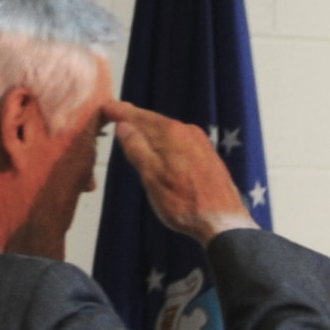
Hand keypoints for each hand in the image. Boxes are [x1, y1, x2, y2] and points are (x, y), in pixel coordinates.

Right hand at [106, 102, 255, 245]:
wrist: (223, 222)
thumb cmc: (182, 202)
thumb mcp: (151, 176)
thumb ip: (136, 148)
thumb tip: (123, 126)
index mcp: (172, 133)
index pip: (140, 116)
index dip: (121, 111)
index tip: (105, 106)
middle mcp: (188, 131)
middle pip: (155, 122)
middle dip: (135, 120)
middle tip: (116, 116)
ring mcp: (201, 143)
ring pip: (168, 133)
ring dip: (150, 132)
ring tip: (133, 132)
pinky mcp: (208, 157)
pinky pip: (179, 142)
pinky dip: (164, 142)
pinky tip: (159, 150)